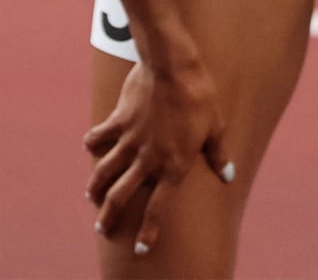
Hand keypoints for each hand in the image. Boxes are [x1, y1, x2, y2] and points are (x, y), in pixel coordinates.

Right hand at [84, 58, 233, 254]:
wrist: (173, 69)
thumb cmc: (200, 96)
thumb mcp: (216, 126)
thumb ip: (217, 154)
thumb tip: (228, 174)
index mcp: (173, 165)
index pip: (159, 207)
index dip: (149, 230)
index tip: (141, 249)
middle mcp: (148, 159)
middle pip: (122, 196)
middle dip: (110, 215)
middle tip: (102, 228)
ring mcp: (130, 141)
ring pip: (106, 172)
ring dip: (96, 186)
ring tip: (91, 196)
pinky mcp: (119, 121)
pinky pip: (101, 136)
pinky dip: (93, 142)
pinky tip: (89, 145)